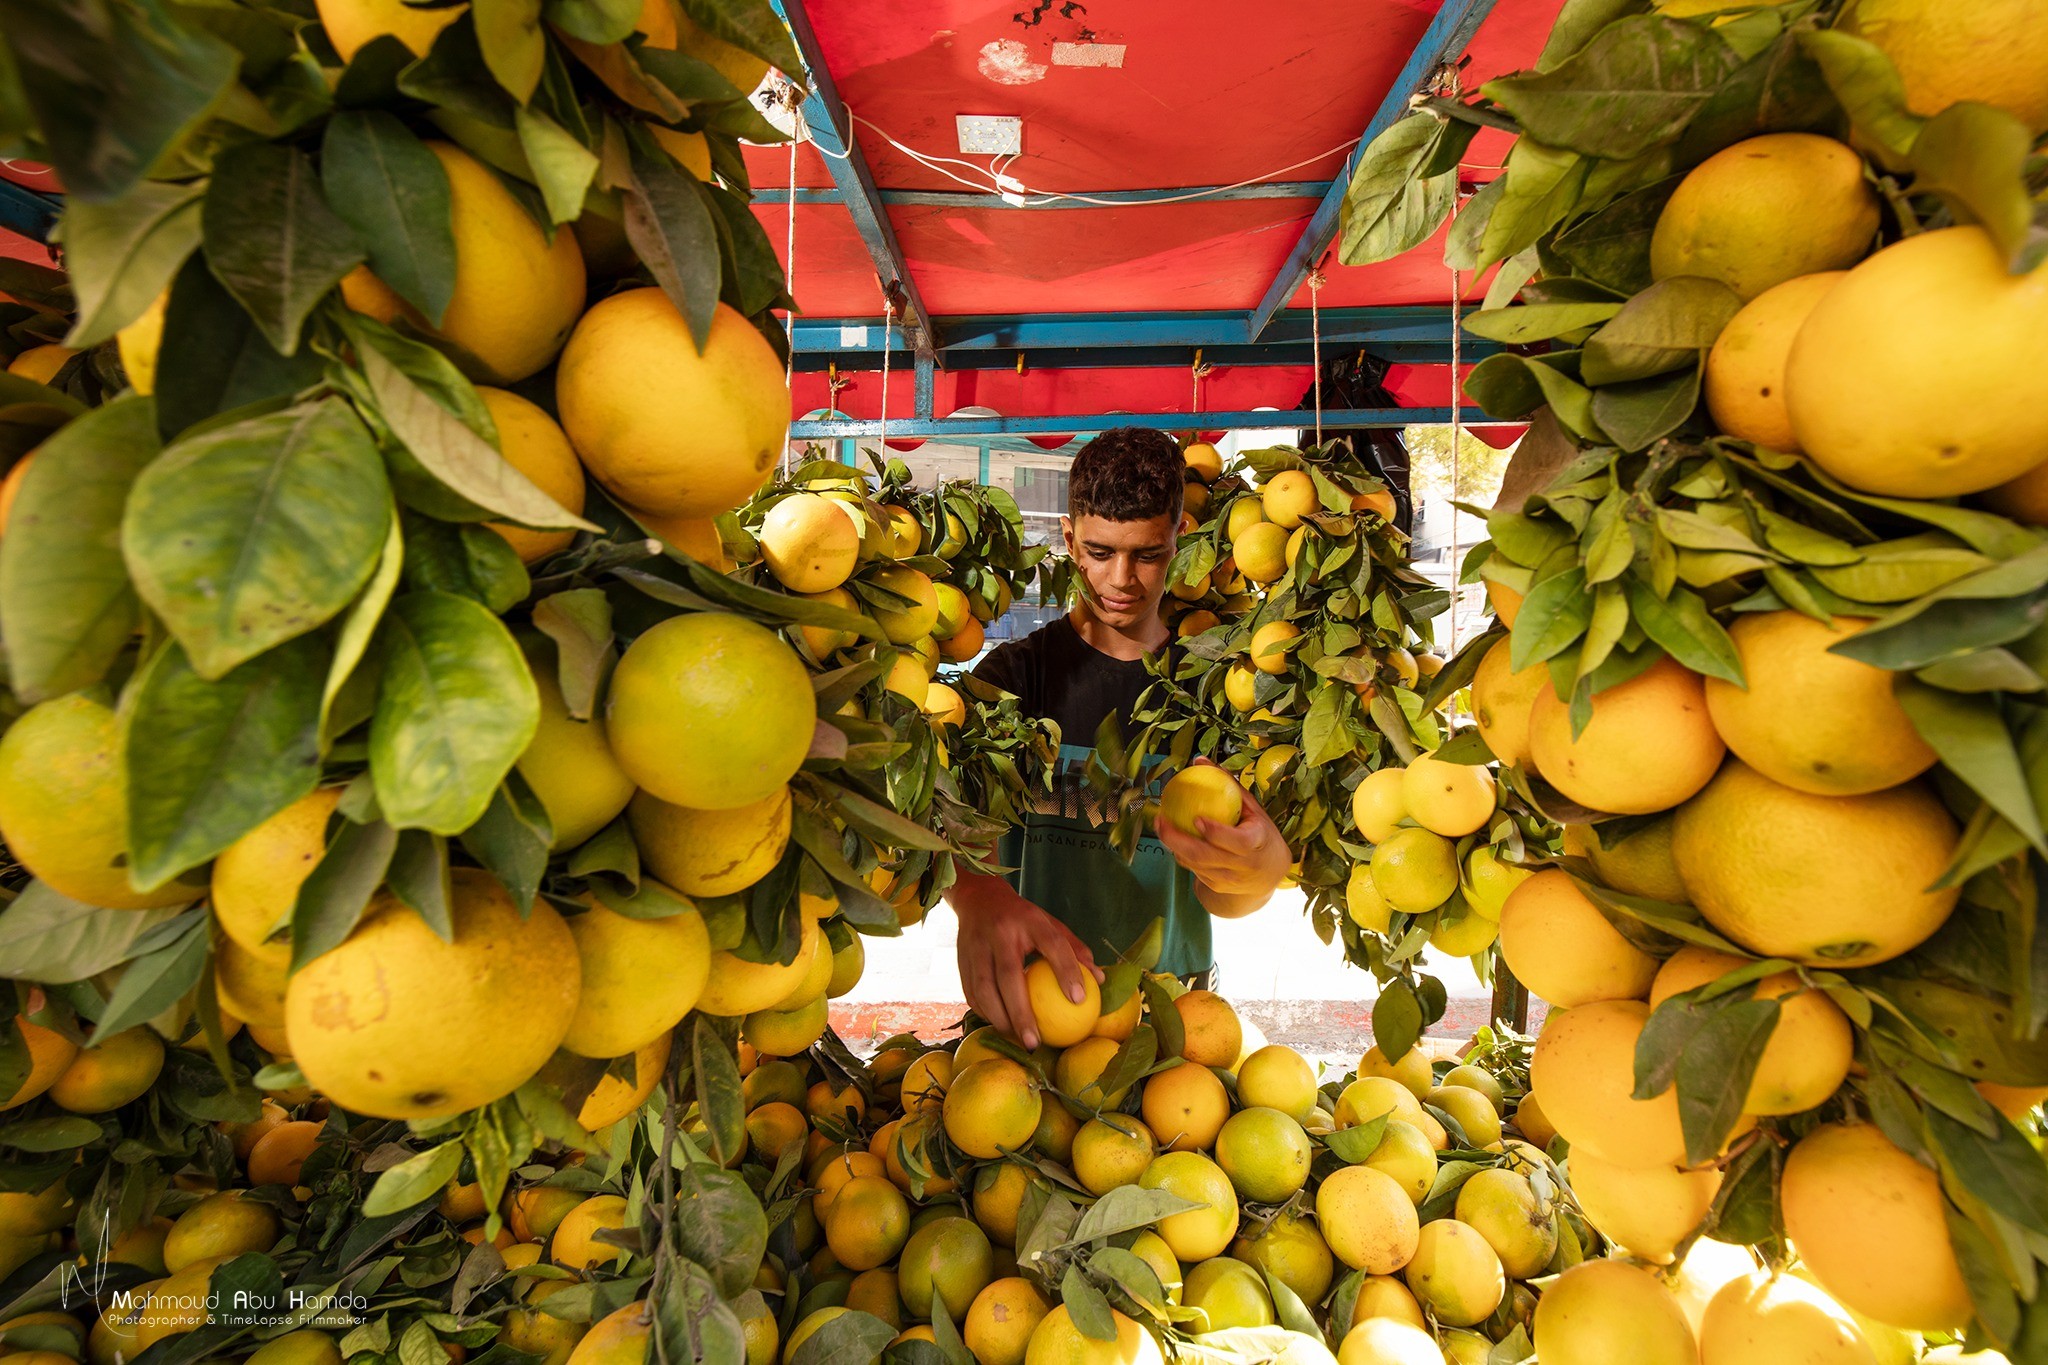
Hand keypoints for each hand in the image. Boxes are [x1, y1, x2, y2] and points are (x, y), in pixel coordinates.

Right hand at [951, 873, 1101, 1049]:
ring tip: (1017, 1040)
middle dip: (1021, 1013)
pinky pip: (971, 992)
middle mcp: (1000, 931)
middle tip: (1035, 1042)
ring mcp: (976, 945)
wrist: (979, 898)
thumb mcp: (1050, 924)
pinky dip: (985, 1013)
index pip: (1051, 943)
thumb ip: (1074, 950)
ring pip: (984, 988)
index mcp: (1029, 919)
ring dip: (999, 1018)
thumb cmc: (1023, 919)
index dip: (1066, 970)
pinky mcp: (961, 959)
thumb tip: (1099, 980)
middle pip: (1008, 975)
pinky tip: (1001, 1026)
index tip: (1079, 1000)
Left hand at [1153, 758, 1292, 897]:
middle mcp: (1244, 866)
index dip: (1217, 832)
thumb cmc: (1260, 832)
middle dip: (1178, 840)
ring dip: (1174, 846)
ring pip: (1195, 864)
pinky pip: (1194, 869)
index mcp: (1258, 844)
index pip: (1238, 841)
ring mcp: (1230, 880)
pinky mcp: (1217, 886)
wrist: (1269, 874)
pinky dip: (1181, 854)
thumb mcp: (1253, 809)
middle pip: (1205, 856)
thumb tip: (1200, 760)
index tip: (1197, 819)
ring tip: (1160, 827)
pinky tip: (1171, 839)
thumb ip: (1228, 784)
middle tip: (1161, 821)